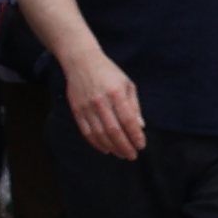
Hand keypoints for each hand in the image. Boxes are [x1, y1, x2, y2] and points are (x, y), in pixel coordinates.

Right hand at [64, 46, 148, 160]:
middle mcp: (100, 102)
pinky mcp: (76, 111)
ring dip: (112, 147)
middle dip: (124, 146)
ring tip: (121, 154)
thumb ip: (134, 106)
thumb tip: (140, 126)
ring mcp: (86, 107)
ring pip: (99, 134)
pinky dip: (96, 143)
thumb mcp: (127, 84)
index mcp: (116, 94)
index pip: (128, 120)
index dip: (135, 136)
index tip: (141, 145)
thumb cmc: (109, 72)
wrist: (81, 62)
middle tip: (132, 156)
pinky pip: (86, 132)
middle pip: (113, 131)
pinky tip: (105, 149)